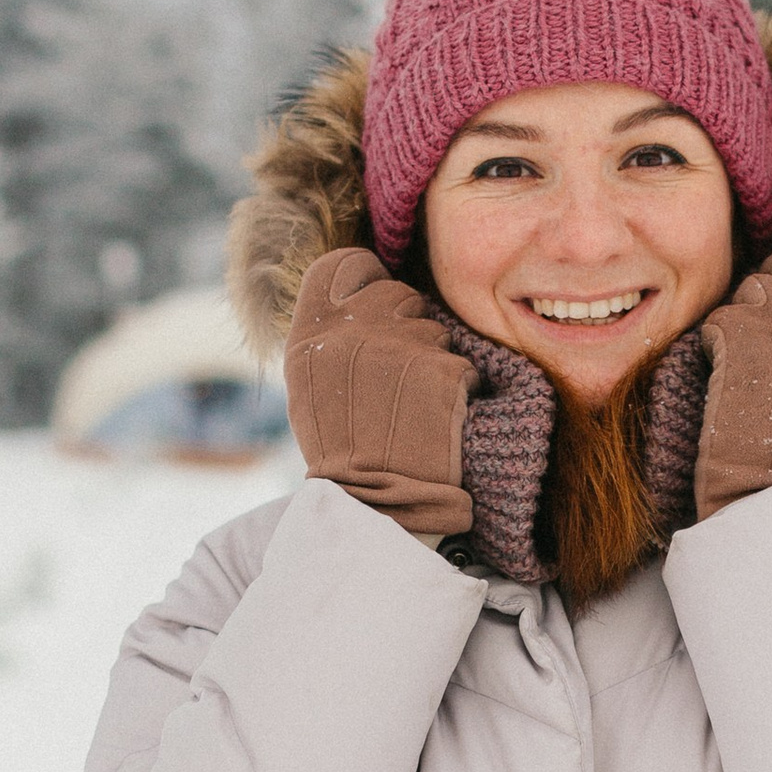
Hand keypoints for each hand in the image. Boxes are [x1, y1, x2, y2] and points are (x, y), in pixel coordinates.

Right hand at [283, 248, 474, 542]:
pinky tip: (437, 421)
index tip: (373, 303)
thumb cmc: (344, 451)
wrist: (378, 507)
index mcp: (310, 336)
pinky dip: (457, 391)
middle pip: (396, 292)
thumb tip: (361, 291)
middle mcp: (351, 334)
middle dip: (406, 325)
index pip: (342, 264)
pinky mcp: (443, 373)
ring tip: (413, 408)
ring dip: (432, 361)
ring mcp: (400, 350)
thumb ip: (327, 335)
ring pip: (434, 329)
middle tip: (398, 378)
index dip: (365, 278)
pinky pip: (461, 364)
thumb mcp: (309, 388)